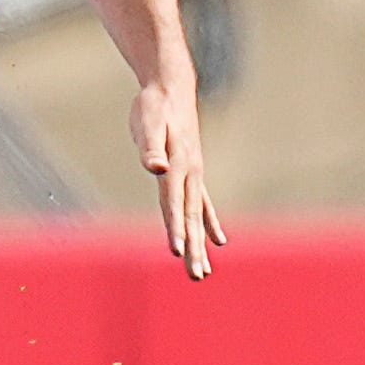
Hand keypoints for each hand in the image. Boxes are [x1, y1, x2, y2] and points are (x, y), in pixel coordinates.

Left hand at [132, 75, 224, 280]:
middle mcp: (190, 173)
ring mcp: (194, 174)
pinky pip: (203, 204)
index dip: (175, 227)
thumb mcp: (147, 122)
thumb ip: (150, 147)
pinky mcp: (192, 172)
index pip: (174, 202)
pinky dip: (209, 222)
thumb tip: (156, 167)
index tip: (177, 252)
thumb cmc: (154, 105)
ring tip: (202, 272)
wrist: (171, 87)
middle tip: (196, 277)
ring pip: (198, 215)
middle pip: (190, 217)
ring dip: (200, 244)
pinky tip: (217, 241)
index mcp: (178, 165)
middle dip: (193, 248)